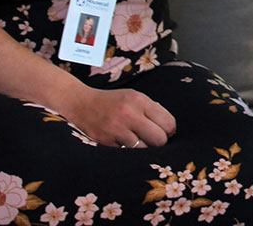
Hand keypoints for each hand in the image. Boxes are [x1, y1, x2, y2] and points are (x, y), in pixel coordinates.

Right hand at [59, 85, 176, 148]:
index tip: (166, 132)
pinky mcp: (106, 143)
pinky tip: (126, 145)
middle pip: (159, 140)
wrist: (82, 104)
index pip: (167, 122)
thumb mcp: (134, 97)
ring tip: (140, 142)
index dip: (170, 130)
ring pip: (144, 150)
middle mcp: (129, 114)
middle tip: (154, 140)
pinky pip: (127, 155)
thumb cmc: (113, 102)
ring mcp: (117, 130)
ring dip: (145, 149)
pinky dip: (129, 153)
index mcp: (139, 100)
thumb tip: (171, 129)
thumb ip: (152, 109)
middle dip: (160, 142)